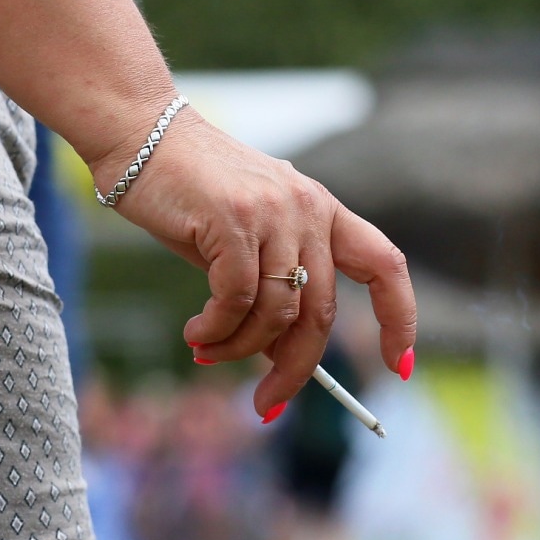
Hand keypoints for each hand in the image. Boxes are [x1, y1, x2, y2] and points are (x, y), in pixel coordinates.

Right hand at [90, 107, 417, 416]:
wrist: (139, 134)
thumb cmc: (186, 191)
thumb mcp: (242, 238)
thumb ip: (269, 285)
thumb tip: (276, 355)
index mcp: (322, 209)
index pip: (384, 265)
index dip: (400, 318)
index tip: (399, 366)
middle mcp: (307, 209)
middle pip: (322, 310)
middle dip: (296, 369)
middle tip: (267, 404)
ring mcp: (273, 213)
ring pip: (277, 311)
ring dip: (239, 349)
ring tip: (206, 352)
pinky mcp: (232, 220)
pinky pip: (236, 299)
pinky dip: (216, 330)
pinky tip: (195, 335)